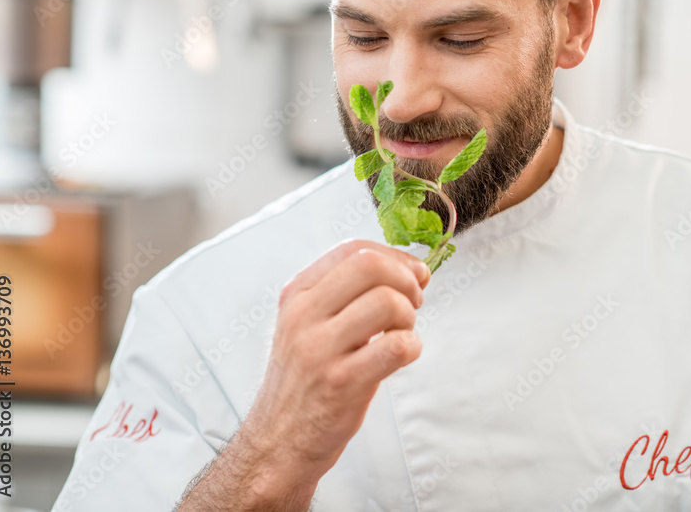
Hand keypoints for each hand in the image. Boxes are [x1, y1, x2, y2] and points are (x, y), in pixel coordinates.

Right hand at [176, 239, 429, 510]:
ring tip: (402, 332)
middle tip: (413, 302)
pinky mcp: (341, 383)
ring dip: (409, 316)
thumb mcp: (309, 325)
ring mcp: (319, 349)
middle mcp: (304, 316)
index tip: (412, 273)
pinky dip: (412, 346)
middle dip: (405, 279)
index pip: (353, 249)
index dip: (395, 256)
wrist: (278, 441)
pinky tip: (402, 355)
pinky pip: (395, 347)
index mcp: (297, 295)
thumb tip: (412, 270)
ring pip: (386, 302)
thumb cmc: (304, 381)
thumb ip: (349, 294)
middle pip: (370, 266)